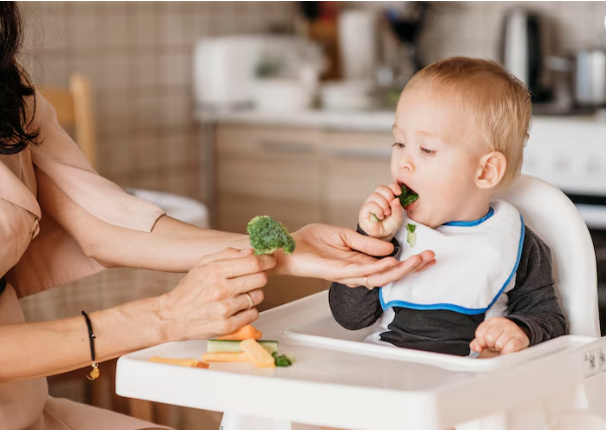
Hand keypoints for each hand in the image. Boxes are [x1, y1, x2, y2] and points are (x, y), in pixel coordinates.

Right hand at [156, 248, 275, 341]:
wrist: (172, 316)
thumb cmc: (189, 290)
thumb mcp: (202, 264)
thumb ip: (227, 254)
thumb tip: (250, 251)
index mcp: (214, 271)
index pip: (252, 263)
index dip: (266, 260)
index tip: (270, 260)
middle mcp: (221, 290)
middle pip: (260, 279)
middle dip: (260, 276)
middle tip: (253, 278)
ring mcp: (225, 309)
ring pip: (258, 296)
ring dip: (253, 294)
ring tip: (238, 295)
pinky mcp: (227, 326)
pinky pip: (253, 314)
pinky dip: (249, 310)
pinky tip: (237, 308)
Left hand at [275, 223, 434, 287]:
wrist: (288, 247)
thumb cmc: (311, 243)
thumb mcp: (344, 236)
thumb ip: (365, 243)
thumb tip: (389, 248)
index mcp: (360, 262)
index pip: (390, 266)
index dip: (409, 263)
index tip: (428, 255)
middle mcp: (357, 271)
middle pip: (390, 274)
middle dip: (412, 268)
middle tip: (431, 259)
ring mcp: (348, 273)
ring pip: (380, 276)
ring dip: (401, 270)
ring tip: (418, 261)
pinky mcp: (338, 272)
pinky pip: (361, 272)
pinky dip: (378, 268)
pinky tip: (392, 262)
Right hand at [358, 184, 403, 240]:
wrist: (381, 237)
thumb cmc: (388, 226)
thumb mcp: (397, 218)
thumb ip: (398, 209)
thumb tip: (396, 199)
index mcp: (386, 197)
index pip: (388, 186)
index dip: (393, 187)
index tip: (399, 193)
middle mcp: (377, 198)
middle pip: (381, 188)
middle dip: (388, 195)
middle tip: (391, 206)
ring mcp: (370, 203)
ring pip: (375, 195)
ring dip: (383, 205)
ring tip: (386, 214)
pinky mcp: (364, 210)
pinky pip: (370, 204)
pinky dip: (378, 210)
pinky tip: (380, 216)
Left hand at [470, 317, 529, 354]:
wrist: (519, 336)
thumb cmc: (500, 338)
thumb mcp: (487, 337)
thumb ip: (477, 342)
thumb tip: (476, 348)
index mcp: (492, 321)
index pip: (480, 333)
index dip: (481, 342)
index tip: (486, 344)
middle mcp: (502, 322)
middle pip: (489, 338)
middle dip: (491, 345)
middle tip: (496, 346)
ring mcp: (513, 329)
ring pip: (499, 344)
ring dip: (500, 349)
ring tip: (502, 347)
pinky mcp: (521, 338)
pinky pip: (510, 348)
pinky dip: (507, 352)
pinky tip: (507, 351)